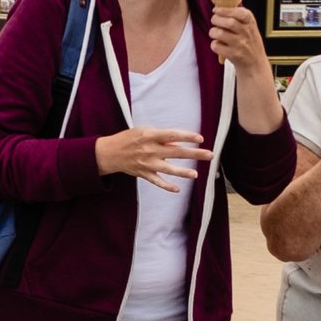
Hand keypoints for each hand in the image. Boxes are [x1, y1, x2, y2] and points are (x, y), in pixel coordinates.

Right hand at [94, 127, 210, 192]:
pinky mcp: (143, 174)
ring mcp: (147, 163)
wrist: (110, 153)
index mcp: (150, 135)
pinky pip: (157, 181)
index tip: (200, 138)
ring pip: (168, 169)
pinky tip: (178, 189)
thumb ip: (161, 137)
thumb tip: (179, 143)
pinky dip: (167, 186)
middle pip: (176, 152)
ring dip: (183, 172)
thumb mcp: (143, 131)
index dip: (187, 136)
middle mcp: (149, 150)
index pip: (172, 135)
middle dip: (195, 153)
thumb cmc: (129, 138)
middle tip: (210, 155)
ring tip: (195, 174)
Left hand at [206, 3, 265, 74]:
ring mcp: (240, 45)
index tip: (216, 9)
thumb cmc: (250, 45)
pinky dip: (214, 44)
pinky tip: (218, 45)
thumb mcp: (250, 29)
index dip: (226, 10)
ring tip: (215, 33)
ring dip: (213, 32)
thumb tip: (221, 6)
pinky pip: (216, 46)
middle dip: (216, 19)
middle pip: (229, 22)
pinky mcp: (233, 55)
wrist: (255, 65)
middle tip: (214, 20)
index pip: (241, 13)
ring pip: (220, 33)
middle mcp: (247, 34)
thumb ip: (239, 18)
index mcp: (251, 24)